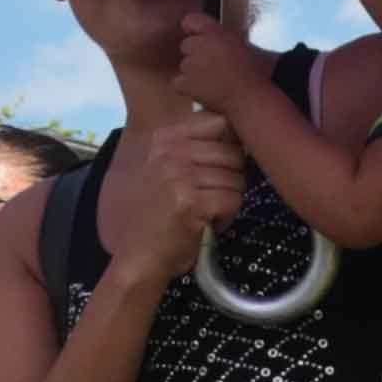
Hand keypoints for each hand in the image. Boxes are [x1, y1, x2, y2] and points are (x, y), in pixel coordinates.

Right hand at [109, 106, 249, 278]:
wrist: (138, 259)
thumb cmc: (160, 217)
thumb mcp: (170, 171)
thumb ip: (197, 148)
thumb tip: (243, 133)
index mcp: (164, 139)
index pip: (220, 121)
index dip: (231, 145)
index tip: (220, 167)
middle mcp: (169, 152)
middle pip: (233, 152)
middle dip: (232, 179)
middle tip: (212, 199)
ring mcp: (179, 175)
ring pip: (237, 178)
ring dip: (229, 201)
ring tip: (206, 213)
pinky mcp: (190, 202)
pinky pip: (234, 200)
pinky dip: (227, 217)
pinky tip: (208, 225)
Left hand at [167, 5, 275, 124]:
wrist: (250, 97)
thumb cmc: (255, 73)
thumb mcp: (245, 45)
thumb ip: (225, 38)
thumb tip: (215, 41)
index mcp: (215, 31)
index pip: (190, 21)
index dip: (194, 29)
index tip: (201, 37)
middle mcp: (199, 44)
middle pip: (186, 45)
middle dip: (197, 53)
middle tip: (214, 65)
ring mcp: (190, 64)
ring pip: (184, 65)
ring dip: (194, 71)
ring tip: (212, 81)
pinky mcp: (186, 83)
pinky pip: (179, 82)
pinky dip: (187, 86)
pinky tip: (202, 90)